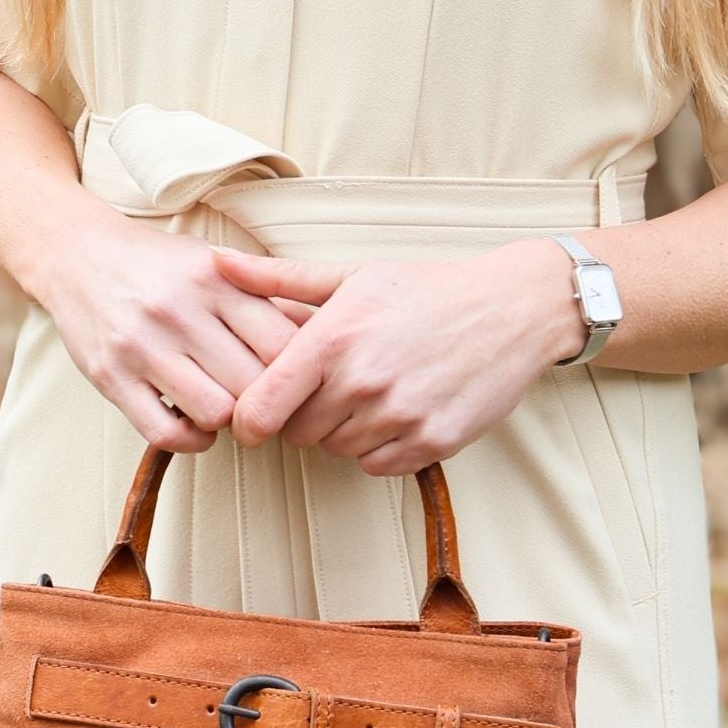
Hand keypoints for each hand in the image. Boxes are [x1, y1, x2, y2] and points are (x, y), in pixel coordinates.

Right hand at [34, 215, 307, 455]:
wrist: (76, 254)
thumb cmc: (157, 264)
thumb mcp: (214, 263)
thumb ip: (264, 295)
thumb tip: (323, 332)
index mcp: (213, 279)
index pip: (283, 342)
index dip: (301, 371)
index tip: (298, 380)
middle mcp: (179, 310)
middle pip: (254, 382)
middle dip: (268, 401)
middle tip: (267, 404)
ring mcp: (142, 345)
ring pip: (215, 411)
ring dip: (228, 421)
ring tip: (226, 408)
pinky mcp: (111, 377)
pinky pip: (165, 433)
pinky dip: (190, 439)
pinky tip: (192, 421)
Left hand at [206, 238, 582, 473]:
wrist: (511, 310)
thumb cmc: (424, 288)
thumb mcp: (350, 276)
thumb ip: (277, 279)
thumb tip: (215, 261)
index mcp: (332, 340)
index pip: (261, 407)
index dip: (247, 421)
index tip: (249, 420)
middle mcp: (362, 382)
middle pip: (297, 433)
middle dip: (301, 416)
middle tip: (325, 389)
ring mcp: (400, 416)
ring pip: (337, 450)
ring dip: (342, 431)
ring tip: (366, 392)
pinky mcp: (434, 442)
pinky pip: (377, 465)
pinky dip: (378, 448)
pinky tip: (394, 412)